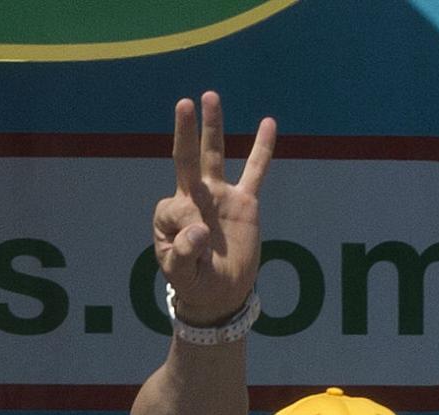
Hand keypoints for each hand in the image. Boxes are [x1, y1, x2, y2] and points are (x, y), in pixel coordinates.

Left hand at [152, 92, 275, 327]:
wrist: (220, 293)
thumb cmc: (194, 283)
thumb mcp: (182, 275)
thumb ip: (184, 254)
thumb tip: (200, 230)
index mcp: (171, 216)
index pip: (175, 207)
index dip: (186, 225)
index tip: (199, 246)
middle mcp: (193, 198)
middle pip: (187, 158)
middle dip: (184, 131)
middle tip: (183, 104)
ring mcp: (218, 195)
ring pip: (214, 155)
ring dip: (212, 127)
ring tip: (210, 97)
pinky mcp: (244, 201)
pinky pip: (255, 170)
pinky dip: (261, 149)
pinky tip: (268, 123)